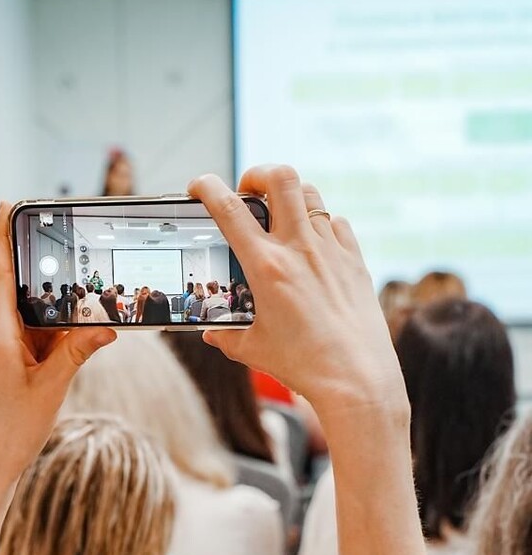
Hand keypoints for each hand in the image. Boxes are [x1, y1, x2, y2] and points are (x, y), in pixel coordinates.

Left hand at [0, 203, 115, 485]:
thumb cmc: (12, 431)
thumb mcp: (52, 388)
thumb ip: (77, 352)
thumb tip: (106, 326)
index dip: (1, 235)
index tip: (5, 203)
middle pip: (17, 287)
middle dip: (44, 271)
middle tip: (70, 249)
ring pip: (28, 312)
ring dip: (53, 308)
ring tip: (83, 300)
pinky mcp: (3, 361)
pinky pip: (30, 333)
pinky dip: (50, 330)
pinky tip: (74, 334)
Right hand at [189, 166, 406, 425]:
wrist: (357, 380)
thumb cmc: (304, 366)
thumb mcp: (253, 350)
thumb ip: (226, 335)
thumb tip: (211, 331)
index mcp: (267, 267)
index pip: (229, 209)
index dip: (207, 187)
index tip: (198, 186)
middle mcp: (300, 249)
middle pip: (280, 177)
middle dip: (257, 174)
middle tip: (247, 191)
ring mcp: (331, 250)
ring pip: (310, 193)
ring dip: (289, 195)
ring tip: (278, 214)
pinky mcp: (355, 260)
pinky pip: (337, 223)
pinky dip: (320, 223)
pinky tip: (313, 244)